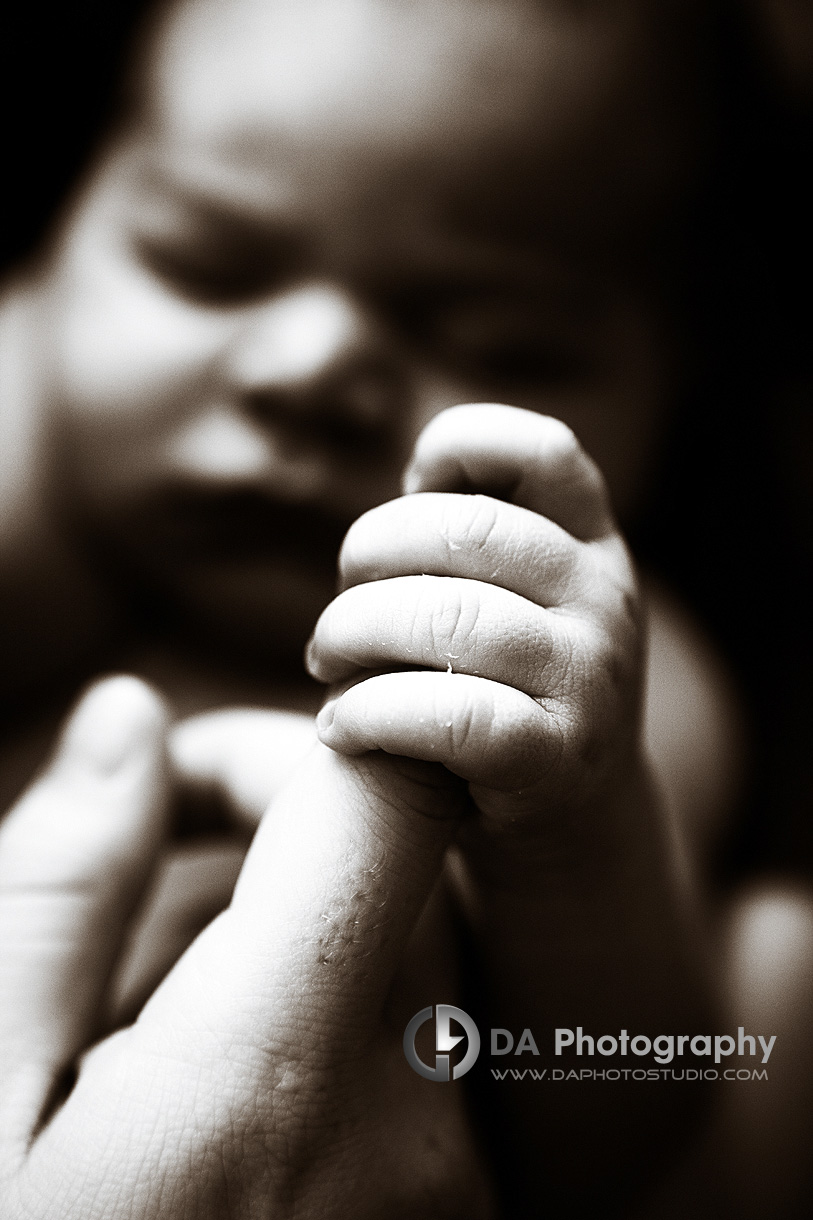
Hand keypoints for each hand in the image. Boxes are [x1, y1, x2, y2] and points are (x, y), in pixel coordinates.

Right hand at [0, 677, 493, 1217]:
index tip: (183, 785)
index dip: (288, 750)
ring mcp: (450, 1189)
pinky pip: (431, 1062)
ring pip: (419, 958)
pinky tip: (232, 1098)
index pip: (389, 799)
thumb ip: (61, 892)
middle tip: (149, 887)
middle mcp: (406, 1130)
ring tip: (167, 1019)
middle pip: (404, 869)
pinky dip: (338, 1031)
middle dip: (283, 837)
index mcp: (267, 1081)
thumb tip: (133, 713)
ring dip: (305, 936)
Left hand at [307, 403, 643, 857]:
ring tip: (323, 661)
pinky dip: (369, 713)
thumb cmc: (505, 688)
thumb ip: (472, 541)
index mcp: (591, 543)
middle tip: (335, 605)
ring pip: (449, 620)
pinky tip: (338, 727)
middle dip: (369, 552)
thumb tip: (419, 475)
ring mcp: (590, 679)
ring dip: (352, 633)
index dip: (457, 446)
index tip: (404, 490)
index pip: (540, 450)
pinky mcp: (556, 761)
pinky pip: (446, 716)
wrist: (568, 823)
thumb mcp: (515, 600)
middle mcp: (605, 598)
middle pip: (467, 530)